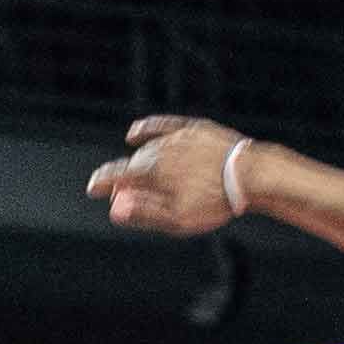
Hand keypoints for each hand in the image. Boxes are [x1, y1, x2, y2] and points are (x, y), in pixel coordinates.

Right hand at [87, 115, 249, 237]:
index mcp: (153, 173)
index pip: (117, 175)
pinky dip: (147, 129)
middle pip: (133, 163)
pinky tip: (136, 133)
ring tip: (136, 173)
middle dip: (123, 177)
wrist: (250, 174)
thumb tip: (116, 210)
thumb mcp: (177, 218)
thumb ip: (145, 212)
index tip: (93, 189)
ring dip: (138, 160)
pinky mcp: (193, 129)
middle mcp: (160, 150)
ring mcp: (177, 137)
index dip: (103, 183)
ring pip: (148, 147)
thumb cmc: (215, 201)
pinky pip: (163, 126)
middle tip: (119, 193)